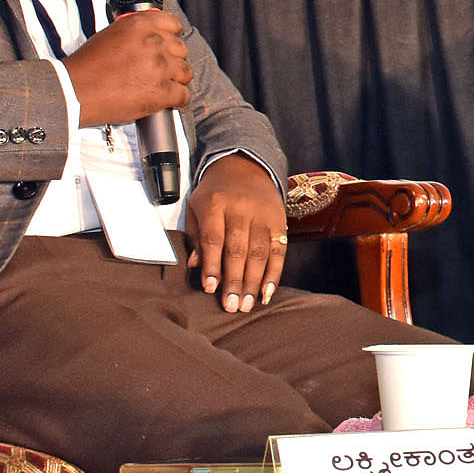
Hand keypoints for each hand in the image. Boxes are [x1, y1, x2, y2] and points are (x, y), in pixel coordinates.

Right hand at [64, 9, 190, 125]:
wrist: (75, 91)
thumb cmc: (88, 66)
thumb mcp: (110, 34)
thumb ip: (136, 32)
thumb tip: (153, 35)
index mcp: (140, 25)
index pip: (173, 24)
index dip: (171, 37)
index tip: (167, 46)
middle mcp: (153, 43)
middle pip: (181, 50)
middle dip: (172, 61)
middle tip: (159, 70)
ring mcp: (159, 68)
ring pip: (186, 73)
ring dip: (176, 80)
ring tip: (161, 86)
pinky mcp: (161, 92)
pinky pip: (184, 96)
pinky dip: (177, 101)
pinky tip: (166, 101)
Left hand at [185, 155, 287, 311]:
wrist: (246, 166)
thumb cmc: (216, 192)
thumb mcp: (197, 206)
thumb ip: (195, 235)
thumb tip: (195, 265)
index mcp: (215, 204)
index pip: (213, 239)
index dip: (212, 265)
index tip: (210, 289)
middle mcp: (241, 209)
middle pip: (238, 250)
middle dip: (234, 281)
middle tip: (231, 306)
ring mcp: (263, 216)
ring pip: (259, 253)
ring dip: (253, 282)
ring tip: (247, 305)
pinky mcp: (279, 222)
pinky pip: (278, 251)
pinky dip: (274, 274)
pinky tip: (267, 292)